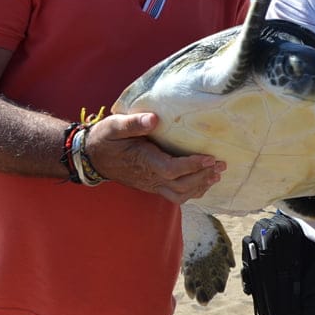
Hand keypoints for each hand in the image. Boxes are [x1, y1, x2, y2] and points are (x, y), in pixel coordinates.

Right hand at [85, 113, 225, 203]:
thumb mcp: (114, 126)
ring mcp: (151, 184)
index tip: (210, 158)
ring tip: (217, 175)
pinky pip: (175, 194)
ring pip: (179, 195)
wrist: (92, 157)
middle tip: (221, 165)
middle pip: (181, 186)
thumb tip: (154, 119)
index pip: (172, 169)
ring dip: (200, 186)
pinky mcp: (152, 185)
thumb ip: (133, 123)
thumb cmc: (105, 138)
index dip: (192, 165)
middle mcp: (149, 178)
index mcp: (143, 162)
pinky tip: (203, 181)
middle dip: (203, 176)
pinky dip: (192, 191)